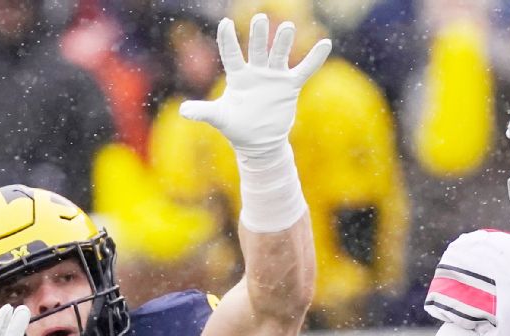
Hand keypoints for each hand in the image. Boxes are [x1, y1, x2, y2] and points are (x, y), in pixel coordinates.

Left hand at [179, 14, 330, 153]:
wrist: (259, 142)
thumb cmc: (237, 127)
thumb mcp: (220, 118)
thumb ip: (203, 111)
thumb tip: (183, 112)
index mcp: (238, 76)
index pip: (231, 54)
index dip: (228, 40)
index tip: (224, 23)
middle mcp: (256, 72)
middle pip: (257, 49)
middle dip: (258, 35)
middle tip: (259, 18)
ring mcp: (274, 78)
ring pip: (279, 55)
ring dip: (283, 42)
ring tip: (286, 26)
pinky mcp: (289, 87)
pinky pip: (304, 70)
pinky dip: (315, 59)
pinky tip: (326, 43)